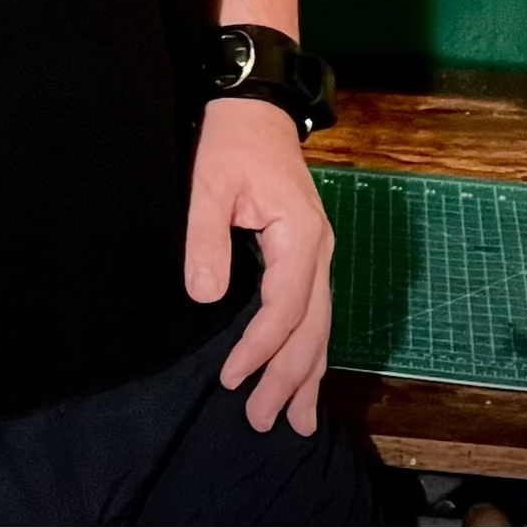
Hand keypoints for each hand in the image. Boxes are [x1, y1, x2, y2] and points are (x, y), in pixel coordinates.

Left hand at [184, 97, 332, 435]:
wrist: (255, 104)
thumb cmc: (230, 140)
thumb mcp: (209, 183)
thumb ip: (206, 238)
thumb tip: (206, 296)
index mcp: (300, 236)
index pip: (284, 309)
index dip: (259, 348)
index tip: (232, 379)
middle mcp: (320, 250)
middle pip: (311, 327)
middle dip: (290, 378)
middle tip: (265, 422)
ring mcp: (318, 251)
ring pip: (319, 324)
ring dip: (306, 372)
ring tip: (296, 421)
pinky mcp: (306, 250)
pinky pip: (313, 309)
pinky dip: (308, 346)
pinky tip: (302, 374)